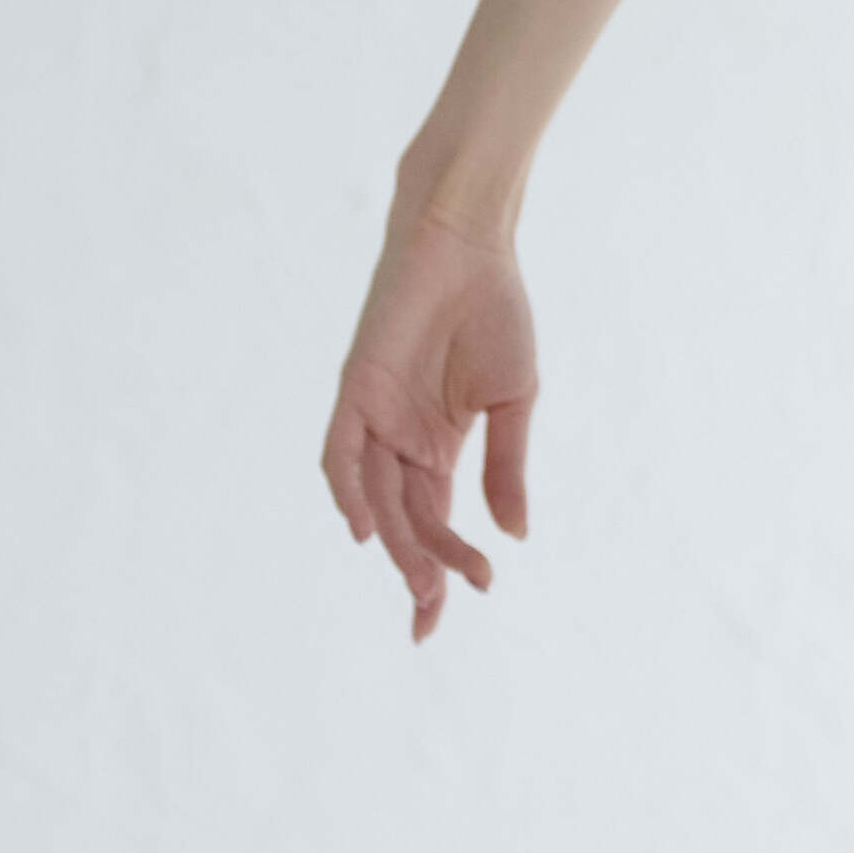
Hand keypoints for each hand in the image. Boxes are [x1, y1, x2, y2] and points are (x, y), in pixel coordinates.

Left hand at [322, 201, 539, 645]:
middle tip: (439, 607)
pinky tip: (366, 531)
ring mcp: (376, 416)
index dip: (445, 568)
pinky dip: (347, 492)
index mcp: (439, 446)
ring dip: (398, 543)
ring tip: (424, 583)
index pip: (434, 523)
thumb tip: (514, 535)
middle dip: (423, 568)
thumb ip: (507, 468)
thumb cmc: (495, 312)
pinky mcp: (355, 390)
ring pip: (378, 498)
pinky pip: (339, 454)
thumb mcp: (513, 402)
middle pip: (408, 519)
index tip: (467, 602)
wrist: (470, 245)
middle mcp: (402, 440)